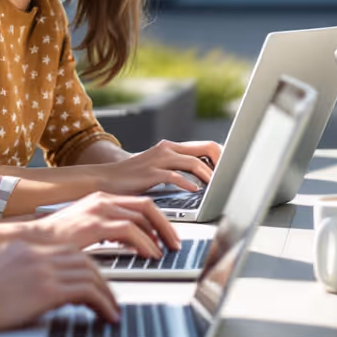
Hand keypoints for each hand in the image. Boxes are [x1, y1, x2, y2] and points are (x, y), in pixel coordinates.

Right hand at [0, 240, 121, 336]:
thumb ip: (16, 273)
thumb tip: (29, 288)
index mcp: (24, 247)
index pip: (66, 251)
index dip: (83, 268)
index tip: (92, 283)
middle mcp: (37, 253)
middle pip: (83, 259)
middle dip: (101, 280)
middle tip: (108, 297)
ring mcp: (44, 269)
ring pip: (91, 274)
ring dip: (106, 294)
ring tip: (112, 311)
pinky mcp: (48, 289)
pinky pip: (88, 292)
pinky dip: (103, 304)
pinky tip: (107, 316)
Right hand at [24, 193, 179, 258]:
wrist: (24, 246)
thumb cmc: (49, 246)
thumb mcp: (80, 235)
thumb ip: (103, 234)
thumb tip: (125, 246)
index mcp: (97, 200)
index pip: (138, 204)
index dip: (156, 220)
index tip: (165, 237)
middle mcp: (99, 200)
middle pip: (146, 206)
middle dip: (165, 225)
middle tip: (174, 243)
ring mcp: (96, 211)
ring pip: (142, 216)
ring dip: (159, 235)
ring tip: (164, 252)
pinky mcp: (93, 225)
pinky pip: (130, 231)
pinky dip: (145, 244)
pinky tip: (150, 256)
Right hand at [87, 138, 220, 194]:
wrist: (105, 179)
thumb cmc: (134, 177)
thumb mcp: (158, 167)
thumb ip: (177, 167)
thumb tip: (203, 174)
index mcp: (171, 147)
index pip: (206, 145)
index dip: (222, 157)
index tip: (231, 170)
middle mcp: (167, 149)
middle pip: (206, 148)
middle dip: (221, 163)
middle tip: (229, 177)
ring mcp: (159, 159)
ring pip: (192, 162)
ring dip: (208, 175)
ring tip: (215, 187)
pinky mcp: (150, 172)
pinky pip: (174, 175)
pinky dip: (187, 183)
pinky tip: (194, 190)